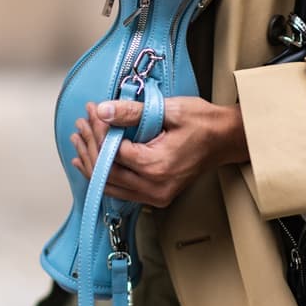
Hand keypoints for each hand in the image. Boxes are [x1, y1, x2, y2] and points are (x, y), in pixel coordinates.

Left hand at [70, 96, 247, 206]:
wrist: (226, 140)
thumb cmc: (202, 122)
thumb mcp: (169, 110)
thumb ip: (132, 111)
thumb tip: (101, 111)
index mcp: (157, 166)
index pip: (113, 152)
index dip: (98, 132)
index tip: (92, 111)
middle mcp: (154, 187)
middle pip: (107, 172)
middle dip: (90, 146)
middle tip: (81, 123)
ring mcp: (155, 196)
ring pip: (109, 185)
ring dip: (91, 162)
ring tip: (79, 139)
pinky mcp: (156, 196)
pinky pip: (121, 191)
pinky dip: (103, 175)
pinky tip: (89, 161)